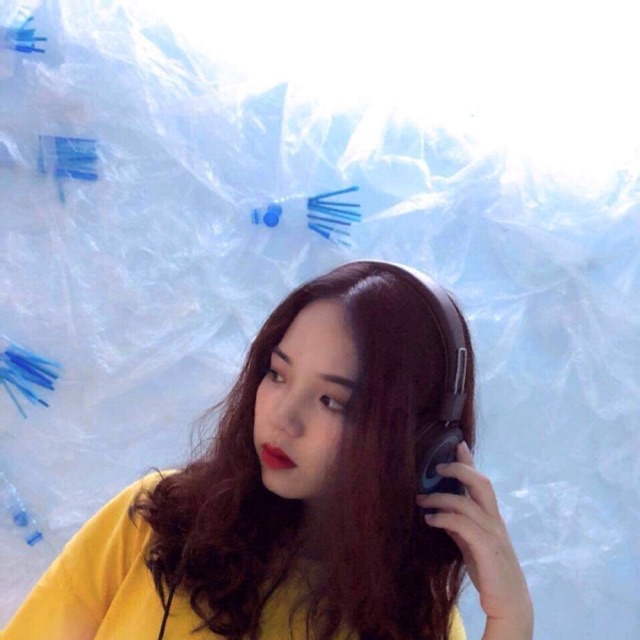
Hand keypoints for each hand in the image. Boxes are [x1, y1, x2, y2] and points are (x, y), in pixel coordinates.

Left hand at [415, 442, 532, 629]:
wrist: (509, 603)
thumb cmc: (489, 572)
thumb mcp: (470, 543)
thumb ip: (459, 525)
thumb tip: (440, 511)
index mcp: (491, 516)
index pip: (481, 482)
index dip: (469, 462)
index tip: (457, 444)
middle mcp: (494, 520)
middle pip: (482, 483)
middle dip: (460, 469)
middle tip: (437, 466)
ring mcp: (493, 533)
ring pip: (468, 502)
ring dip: (441, 497)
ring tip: (421, 499)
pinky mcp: (487, 548)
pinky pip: (464, 525)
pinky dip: (444, 517)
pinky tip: (430, 519)